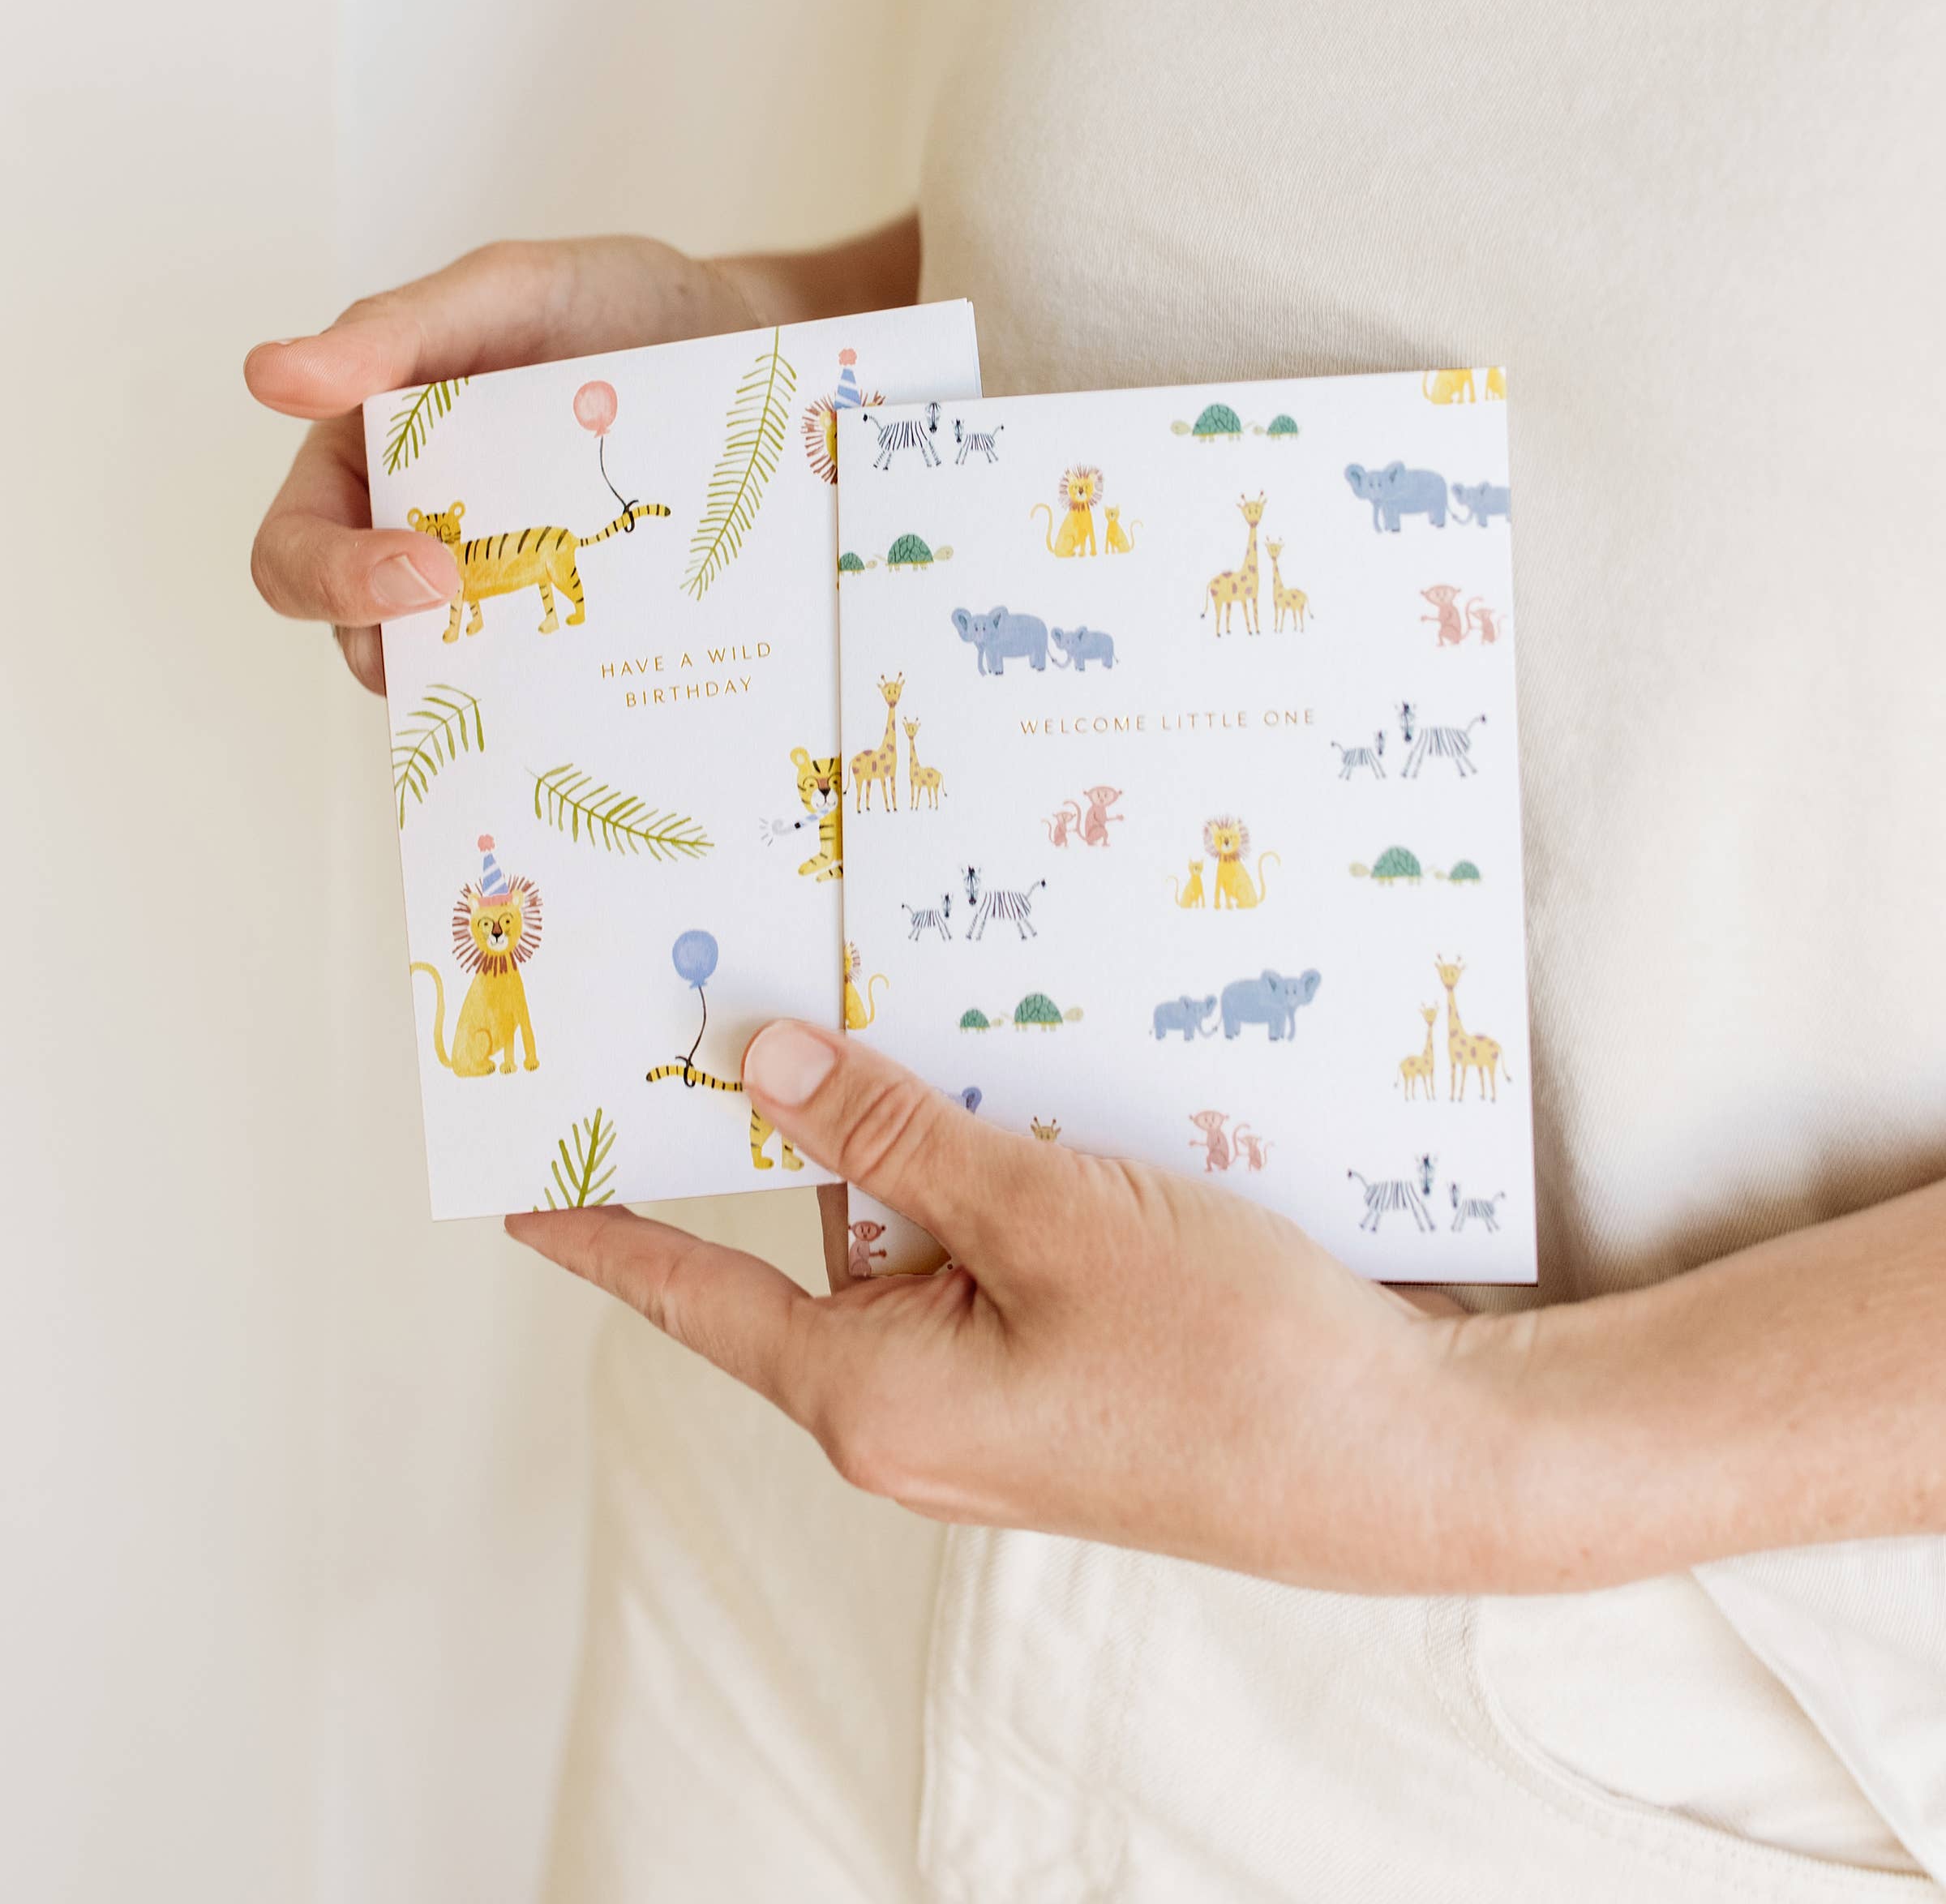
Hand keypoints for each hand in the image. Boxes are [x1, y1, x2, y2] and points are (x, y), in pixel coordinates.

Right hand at [246, 221, 919, 691]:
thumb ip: (395, 331)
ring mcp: (498, 592)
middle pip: (365, 642)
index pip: (296, 552)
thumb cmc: (596, 306)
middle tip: (491, 623)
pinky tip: (626, 685)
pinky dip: (576, 693)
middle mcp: (417, 540)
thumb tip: (269, 376)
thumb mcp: (504, 292)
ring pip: (462, 682)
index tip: (429, 572)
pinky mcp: (573, 623)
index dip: (337, 580)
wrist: (722, 340)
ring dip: (502, 688)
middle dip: (410, 652)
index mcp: (364, 461)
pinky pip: (554, 685)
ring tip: (571, 669)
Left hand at [507, 1021, 1516, 1595]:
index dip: (606, 1233)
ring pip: (920, 1240)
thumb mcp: (1049, 1215)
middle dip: (810, 1127)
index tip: (526, 1190)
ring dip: (930, 1145)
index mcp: (877, 1399)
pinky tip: (1048, 1104)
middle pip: (820, 1244)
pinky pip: (993, 1259)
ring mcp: (998, 1398)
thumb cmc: (1234, 1359)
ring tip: (951, 1032)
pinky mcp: (1068, 1372)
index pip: (699, 1295)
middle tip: (776, 1001)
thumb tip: (766, 1064)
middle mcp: (918, 1413)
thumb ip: (899, 1140)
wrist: (1411, 1463)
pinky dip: (998, 1182)